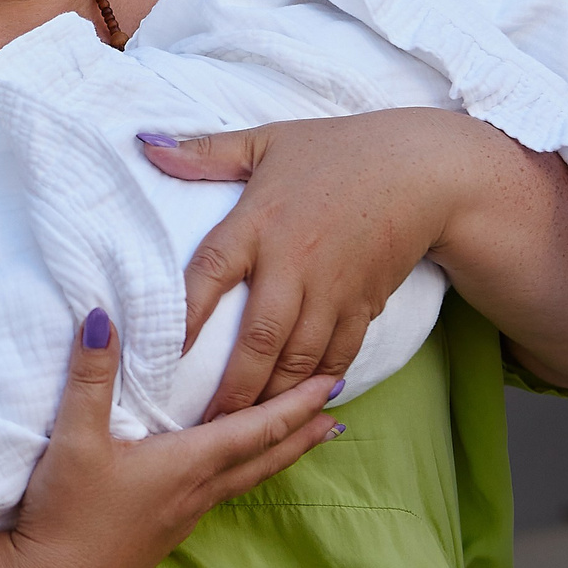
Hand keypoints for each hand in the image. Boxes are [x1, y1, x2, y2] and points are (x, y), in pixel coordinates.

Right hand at [0, 307, 342, 567]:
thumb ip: (91, 377)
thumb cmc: (69, 517)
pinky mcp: (165, 530)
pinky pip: (221, 492)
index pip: (256, 429)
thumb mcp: (76, 439)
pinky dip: (244, 471)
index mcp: (188, 465)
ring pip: (246, 479)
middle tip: (337, 415)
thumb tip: (103, 317)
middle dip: (302, 433)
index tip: (331, 384)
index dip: (296, 405)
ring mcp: (183, 515)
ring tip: (304, 441)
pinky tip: (230, 471)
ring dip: (279, 455)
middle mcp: (197, 491)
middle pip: (264, 458)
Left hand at [142, 108, 567, 414]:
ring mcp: (332, 290)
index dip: (182, 318)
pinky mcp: (363, 305)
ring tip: (242, 427)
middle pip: (258, 339)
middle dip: (231, 389)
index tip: (158, 355)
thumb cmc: (335, 151)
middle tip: (202, 425)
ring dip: (270, 397)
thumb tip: (147, 146)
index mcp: (259, 222)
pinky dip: (316, 384)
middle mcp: (294, 263)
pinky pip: (337, 356)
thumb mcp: (267, 140)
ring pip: (298, 359)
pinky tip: (296, 405)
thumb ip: (206, 152)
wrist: (420, 168)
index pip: (210, 274)